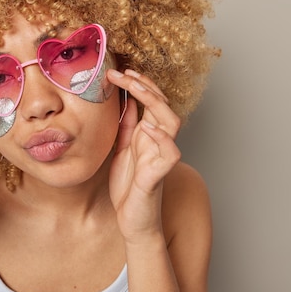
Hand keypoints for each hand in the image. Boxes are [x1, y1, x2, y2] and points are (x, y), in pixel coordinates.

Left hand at [106, 69, 181, 242]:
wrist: (131, 220)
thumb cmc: (128, 186)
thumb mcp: (121, 149)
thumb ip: (126, 127)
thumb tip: (123, 101)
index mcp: (148, 135)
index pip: (150, 101)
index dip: (138, 83)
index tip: (118, 71)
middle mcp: (158, 141)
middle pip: (162, 105)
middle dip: (144, 85)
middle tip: (122, 72)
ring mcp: (160, 156)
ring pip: (172, 122)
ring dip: (155, 102)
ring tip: (135, 88)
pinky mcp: (158, 174)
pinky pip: (170, 152)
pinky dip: (161, 137)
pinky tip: (147, 126)